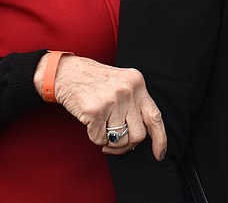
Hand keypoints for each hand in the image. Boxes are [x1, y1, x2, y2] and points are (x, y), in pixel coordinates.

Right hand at [35, 54, 165, 158]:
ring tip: (102, 128)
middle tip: (116, 143)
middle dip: (127, 144)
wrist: (67, 73)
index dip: (160, 139)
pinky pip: (100, 139)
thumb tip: (142, 137)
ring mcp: (113, 101)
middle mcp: (128, 91)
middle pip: (139, 135)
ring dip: (109, 141)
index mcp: (138, 83)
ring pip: (119, 140)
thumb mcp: (122, 83)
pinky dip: (95, 136)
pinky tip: (91, 123)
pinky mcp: (96, 111)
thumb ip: (135, 103)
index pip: (155, 116)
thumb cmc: (95, 82)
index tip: (160, 154)